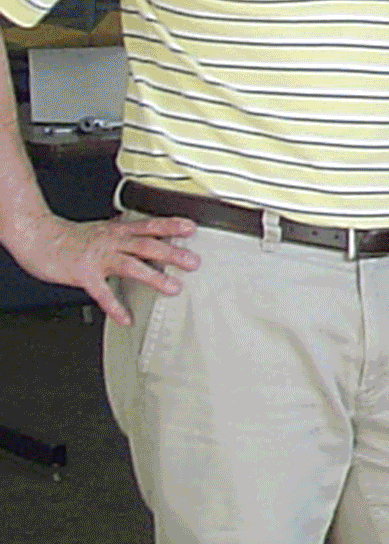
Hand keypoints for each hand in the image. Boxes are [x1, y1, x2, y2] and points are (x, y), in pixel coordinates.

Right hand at [7, 211, 198, 325]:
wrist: (39, 238)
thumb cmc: (73, 237)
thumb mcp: (104, 229)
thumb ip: (126, 231)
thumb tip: (148, 229)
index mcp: (118, 230)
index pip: (149, 225)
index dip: (171, 225)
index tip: (192, 228)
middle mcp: (111, 241)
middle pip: (146, 244)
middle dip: (171, 252)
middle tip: (194, 261)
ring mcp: (98, 257)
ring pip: (130, 265)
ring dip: (153, 276)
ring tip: (173, 287)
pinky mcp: (83, 274)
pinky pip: (102, 292)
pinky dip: (114, 306)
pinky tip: (126, 318)